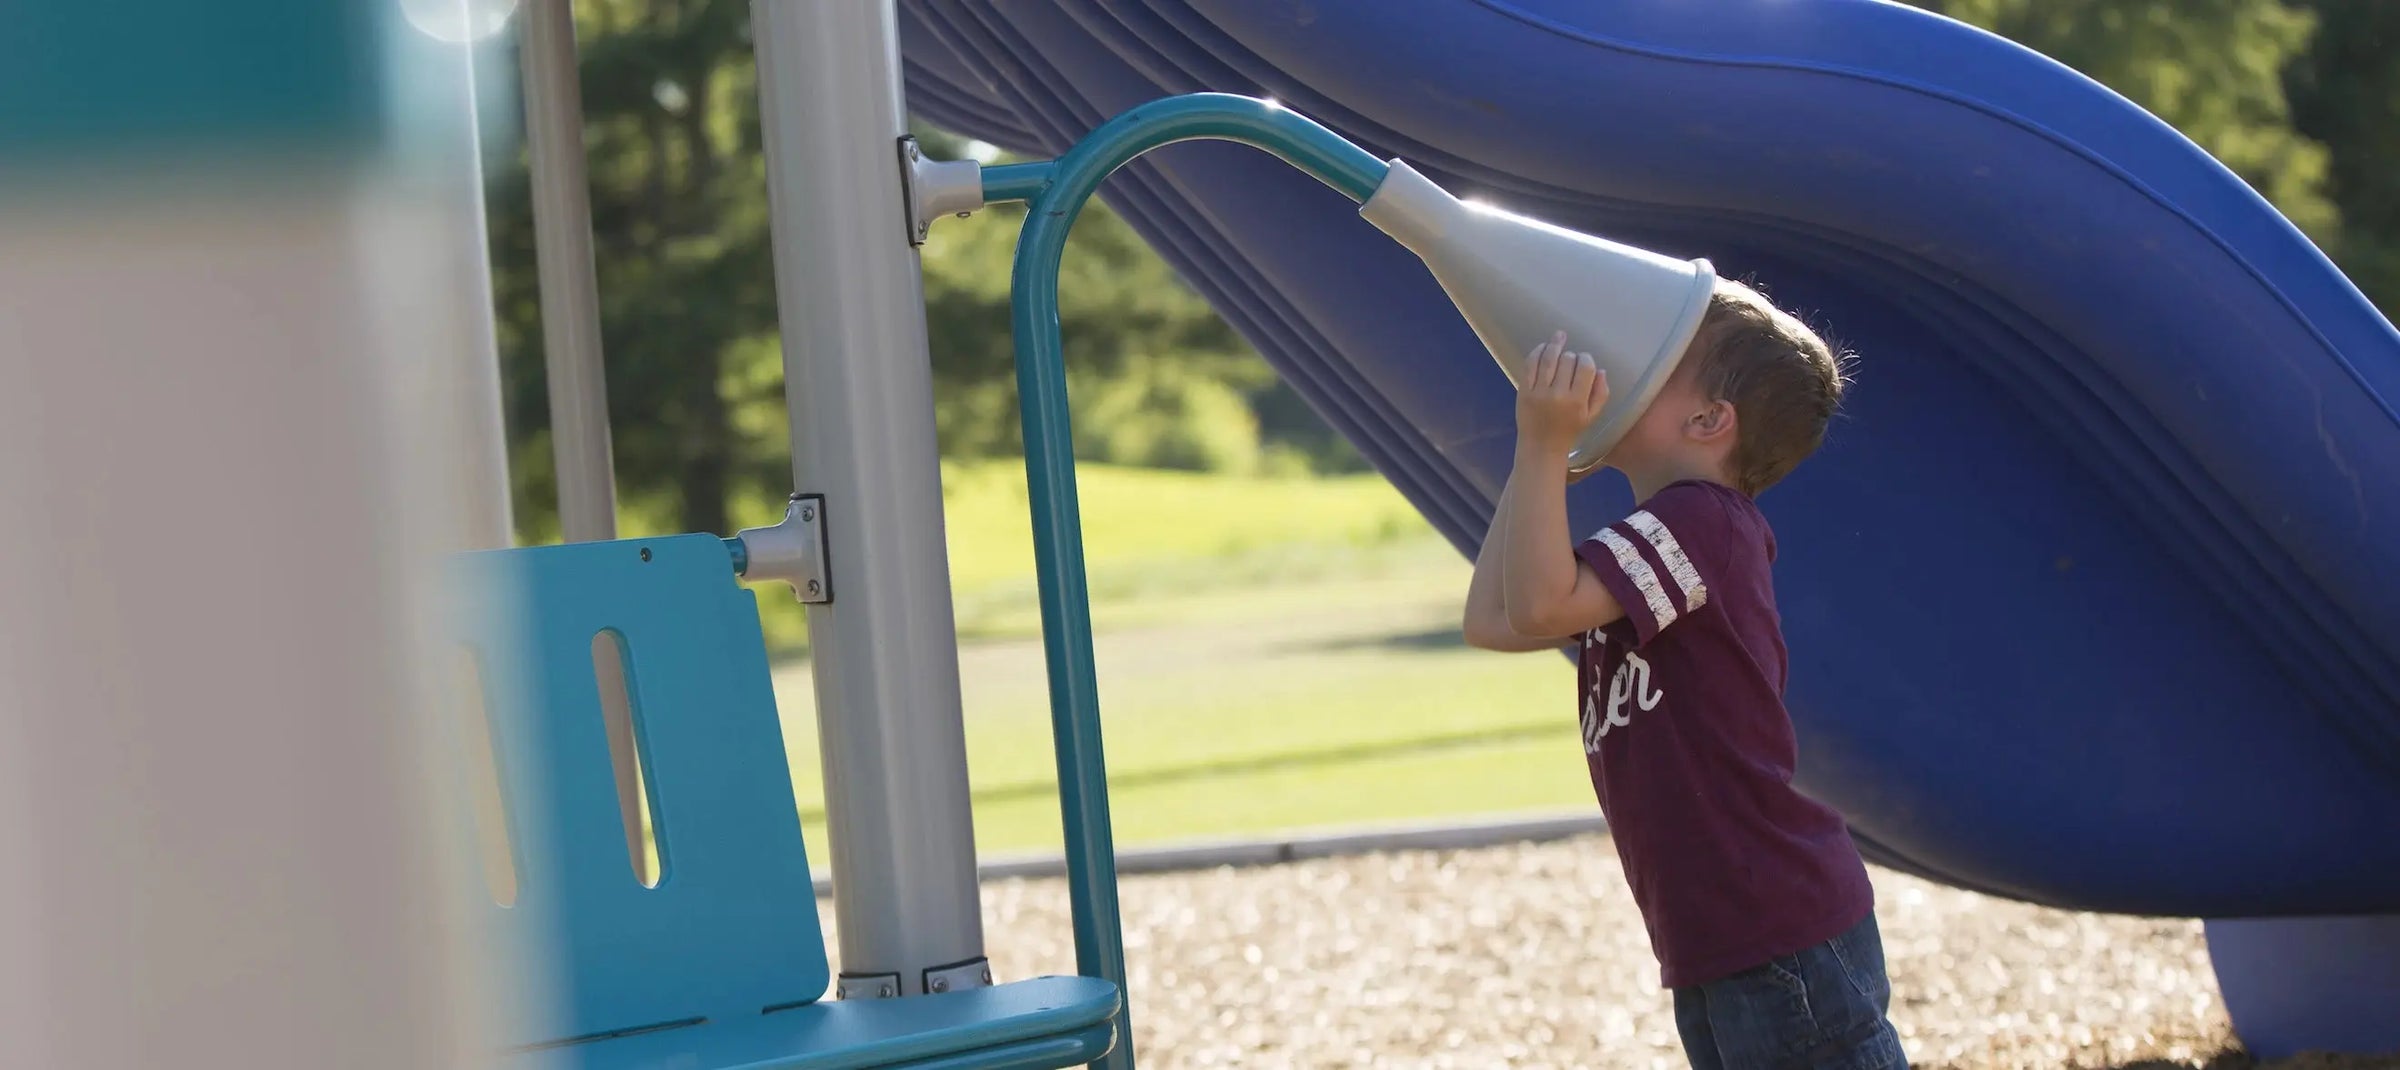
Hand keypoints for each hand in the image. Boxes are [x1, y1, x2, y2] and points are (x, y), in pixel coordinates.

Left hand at [1515, 331, 1609, 456]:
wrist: (1541, 446)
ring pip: (1548, 359)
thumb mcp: (1591, 416)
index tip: (1585, 360)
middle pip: (1567, 361)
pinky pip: (1530, 365)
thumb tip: (1601, 370)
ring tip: (1559, 336)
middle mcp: (1558, 395)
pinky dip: (1537, 352)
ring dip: (1554, 344)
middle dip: (1571, 355)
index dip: (1586, 359)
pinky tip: (1543, 347)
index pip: (1585, 368)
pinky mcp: (1523, 391)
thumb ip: (1601, 393)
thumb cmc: (1569, 431)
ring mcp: (1538, 392)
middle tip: (1571, 359)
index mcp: (1577, 401)